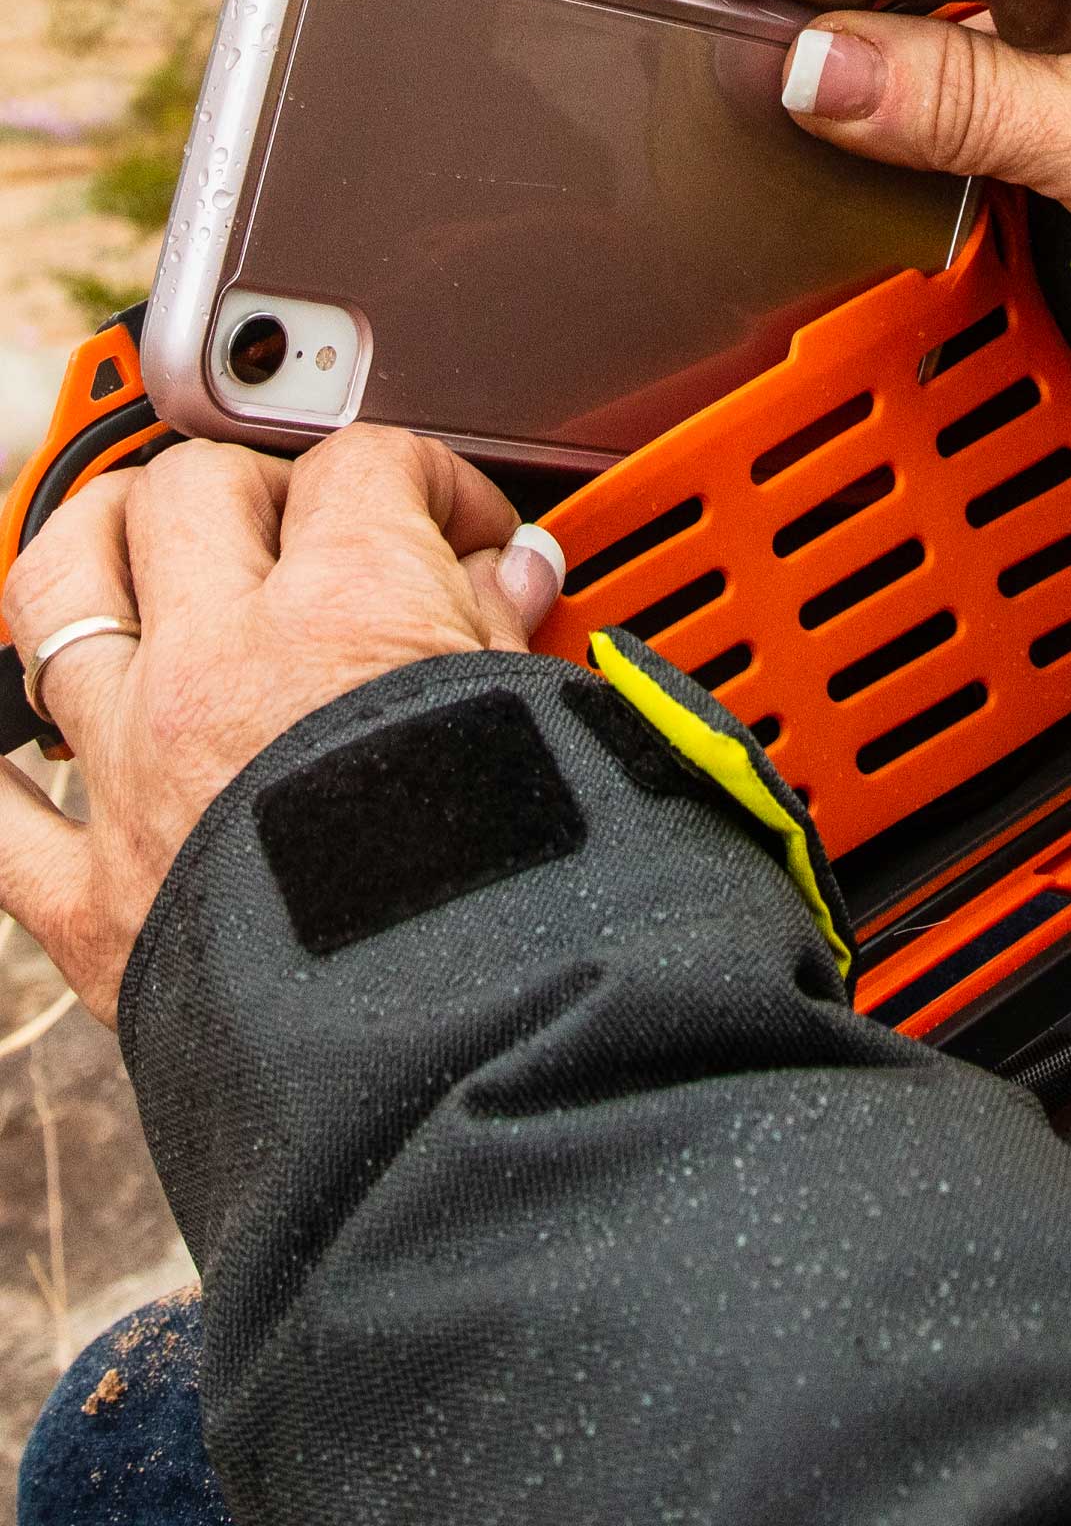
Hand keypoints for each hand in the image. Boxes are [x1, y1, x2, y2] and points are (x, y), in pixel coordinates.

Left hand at [0, 427, 563, 1022]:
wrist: (457, 1063)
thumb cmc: (519, 901)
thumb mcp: (555, 730)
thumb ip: (514, 630)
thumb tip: (513, 573)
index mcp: (349, 611)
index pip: (365, 467)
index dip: (427, 480)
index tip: (466, 531)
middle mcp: (217, 665)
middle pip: (189, 490)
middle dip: (257, 487)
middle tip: (310, 531)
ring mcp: (134, 770)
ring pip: (54, 590)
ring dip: (100, 549)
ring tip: (151, 559)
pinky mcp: (89, 894)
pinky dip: (7, 769)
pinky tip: (32, 747)